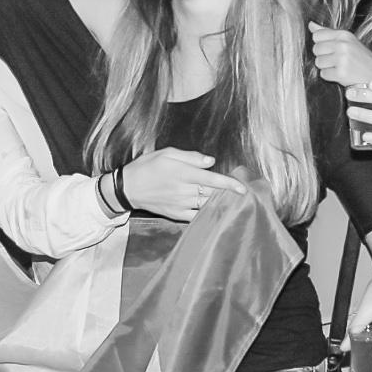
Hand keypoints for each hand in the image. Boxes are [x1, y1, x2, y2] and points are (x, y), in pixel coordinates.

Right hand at [119, 147, 245, 222]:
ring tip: (230, 202)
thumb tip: (211, 161)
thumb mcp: (167, 153)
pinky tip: (214, 212)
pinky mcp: (175, 214)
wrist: (128, 188)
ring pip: (207, 206)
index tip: (243, 188)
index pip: (213, 180)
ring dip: (220, 204)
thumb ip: (191, 157)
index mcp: (183, 173)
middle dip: (228, 194)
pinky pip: (196, 217)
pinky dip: (207, 215)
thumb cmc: (147, 166)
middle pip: (213, 194)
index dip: (230, 184)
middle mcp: (184, 190)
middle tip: (240, 194)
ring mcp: (180, 204)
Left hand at [307, 22, 371, 86]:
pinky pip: (323, 74)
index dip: (322, 44)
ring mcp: (342, 59)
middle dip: (323, 56)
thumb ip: (328, 33)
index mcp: (345, 35)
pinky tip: (341, 75)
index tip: (332, 49)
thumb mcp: (348, 42)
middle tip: (337, 61)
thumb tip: (310, 24)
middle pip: (316, 49)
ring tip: (340, 67)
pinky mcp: (341, 73)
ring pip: (318, 62)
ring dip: (327, 67)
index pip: (317, 35)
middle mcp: (343, 45)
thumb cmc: (362, 60)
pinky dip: (330, 77)